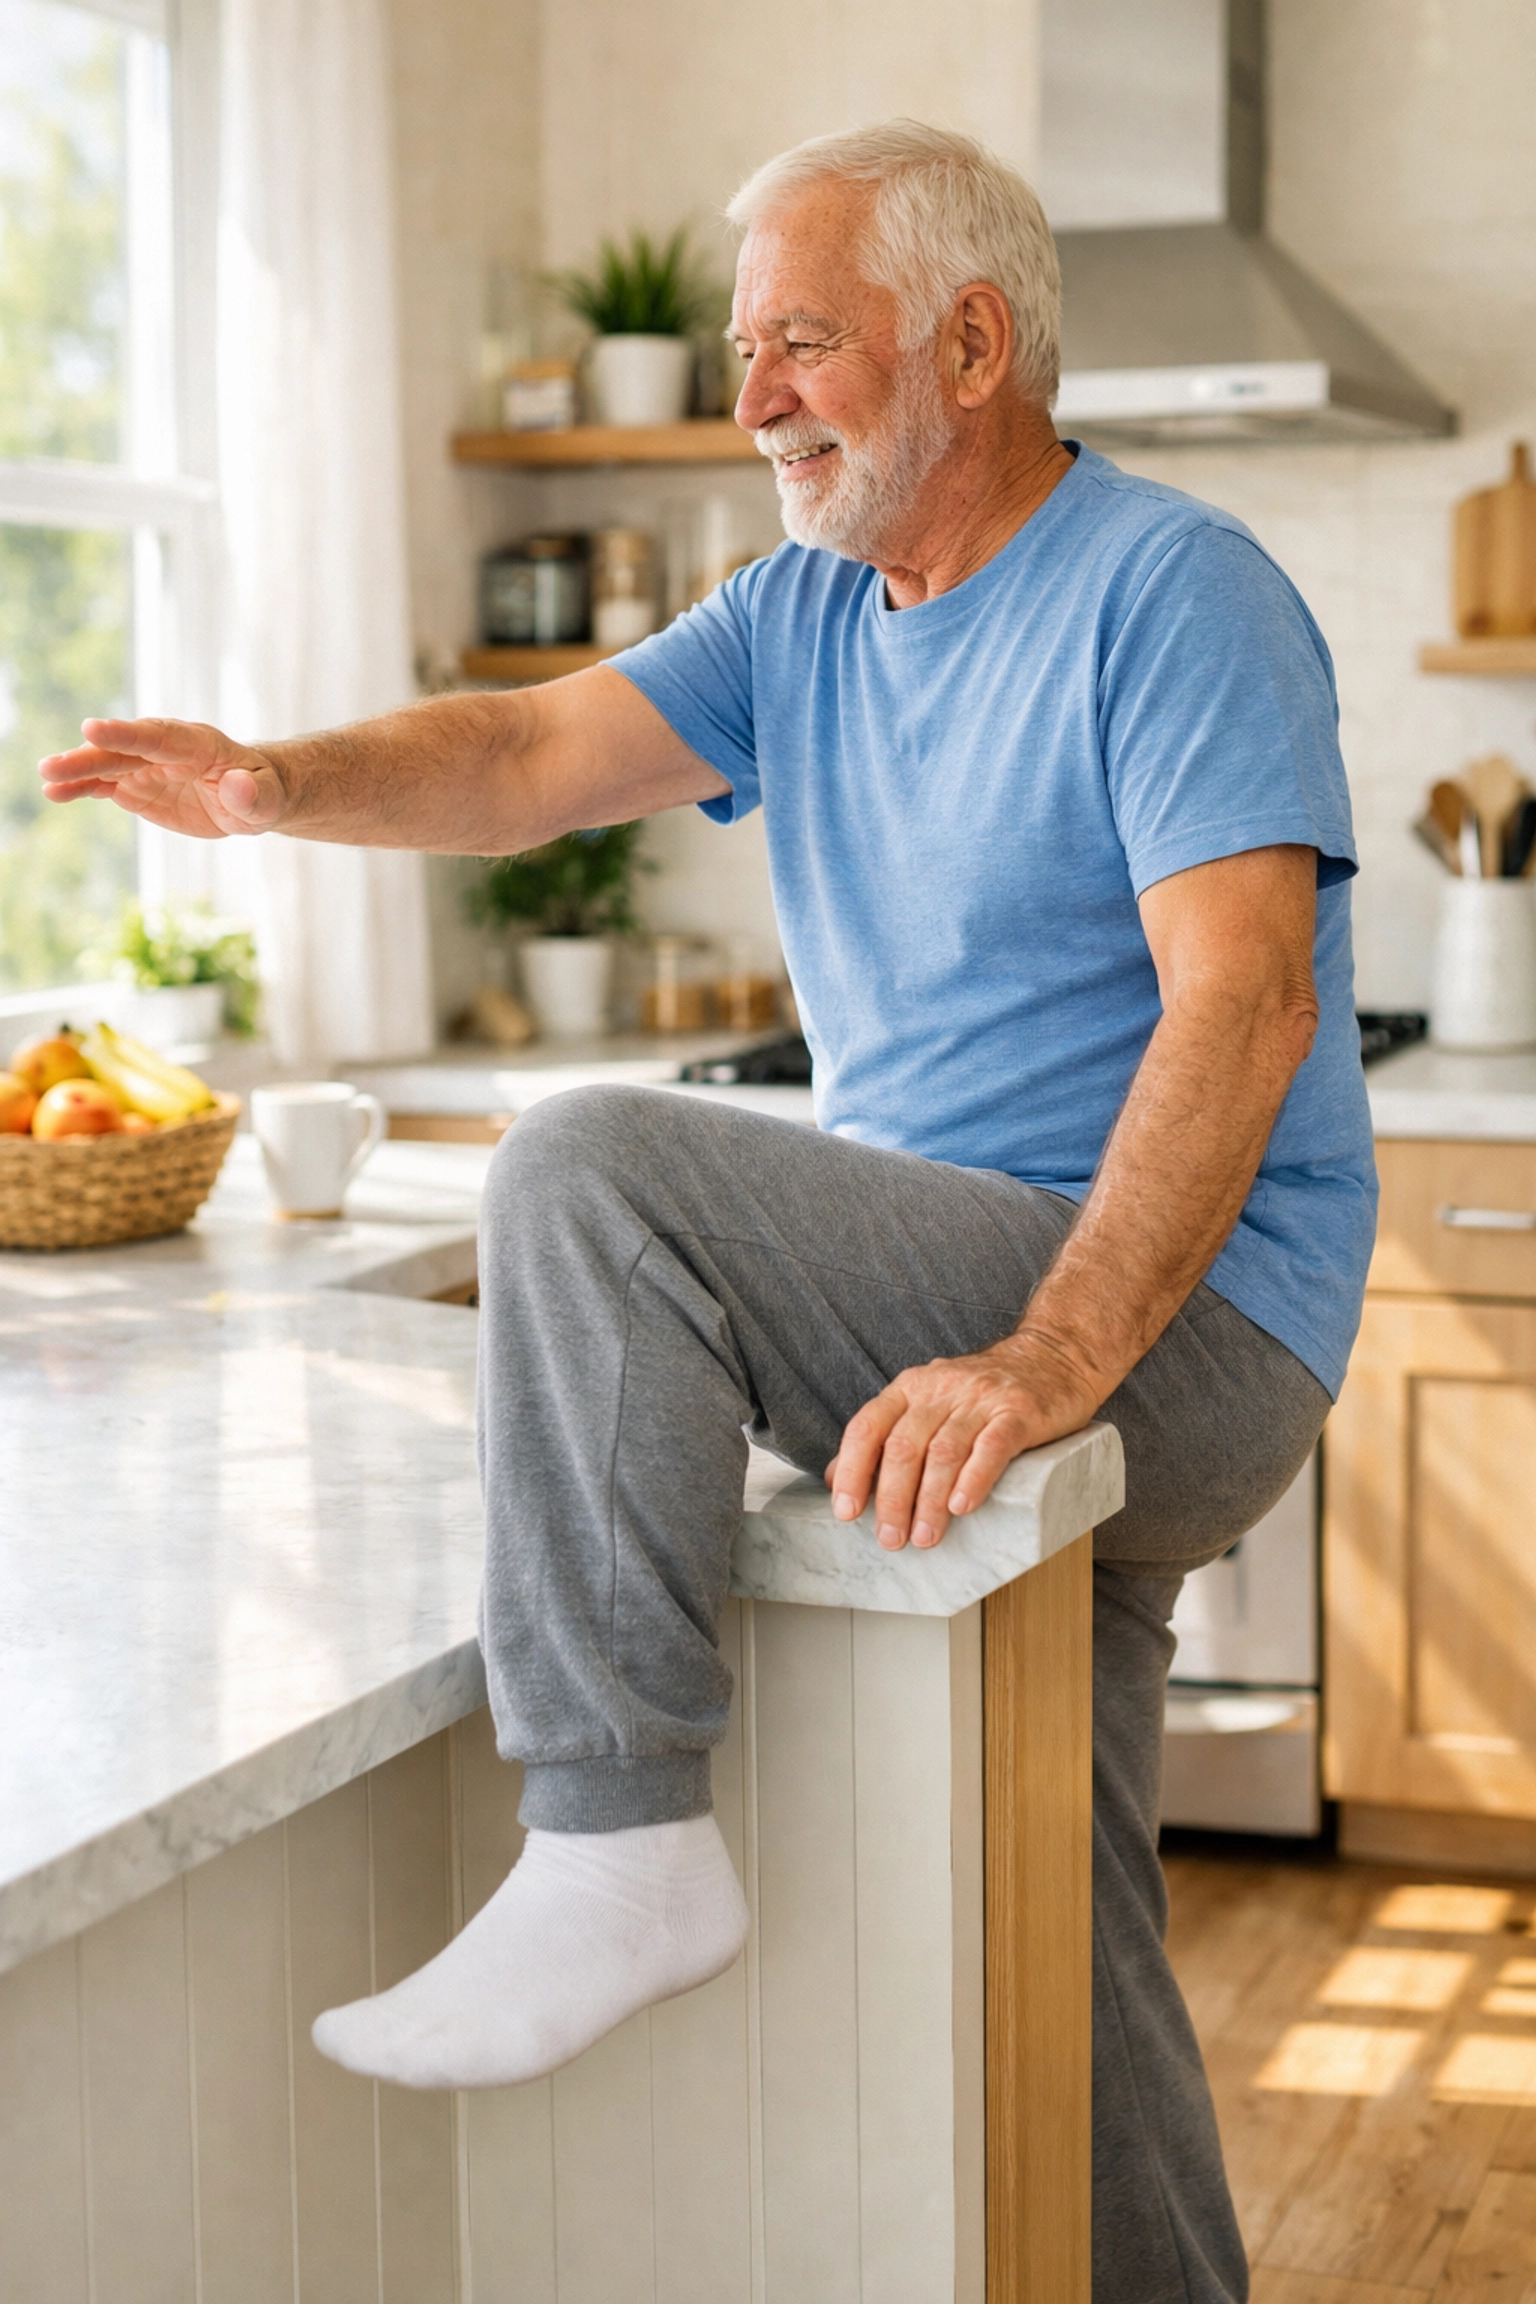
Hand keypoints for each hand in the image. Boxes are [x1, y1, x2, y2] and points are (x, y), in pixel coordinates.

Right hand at [39, 716, 287, 839]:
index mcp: (197, 745)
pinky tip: (55, 792)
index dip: (126, 733)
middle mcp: (165, 750)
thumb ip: (253, 795)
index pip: (159, 737)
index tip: (92, 728)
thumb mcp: (267, 799)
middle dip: (90, 757)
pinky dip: (81, 788)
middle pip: (124, 751)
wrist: (250, 794)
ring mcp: (147, 766)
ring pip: (108, 765)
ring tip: (48, 779)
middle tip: (52, 766)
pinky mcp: (137, 784)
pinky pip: (105, 784)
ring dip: (76, 771)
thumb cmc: (263, 792)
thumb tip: (238, 786)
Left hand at [826, 1336, 1097, 1551]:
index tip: (847, 1512)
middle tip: (891, 1539)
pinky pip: (991, 1446)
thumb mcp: (929, 1401)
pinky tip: (962, 1506)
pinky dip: (973, 1479)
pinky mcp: (1019, 1411)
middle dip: (892, 1499)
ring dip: (929, 1501)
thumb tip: (835, 1477)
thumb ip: (887, 1434)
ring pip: (944, 1452)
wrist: (1056, 1356)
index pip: (867, 1427)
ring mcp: (980, 1399)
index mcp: (911, 1387)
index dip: (851, 1470)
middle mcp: (940, 1388)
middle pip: (904, 1447)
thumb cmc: (985, 1390)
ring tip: (926, 1536)